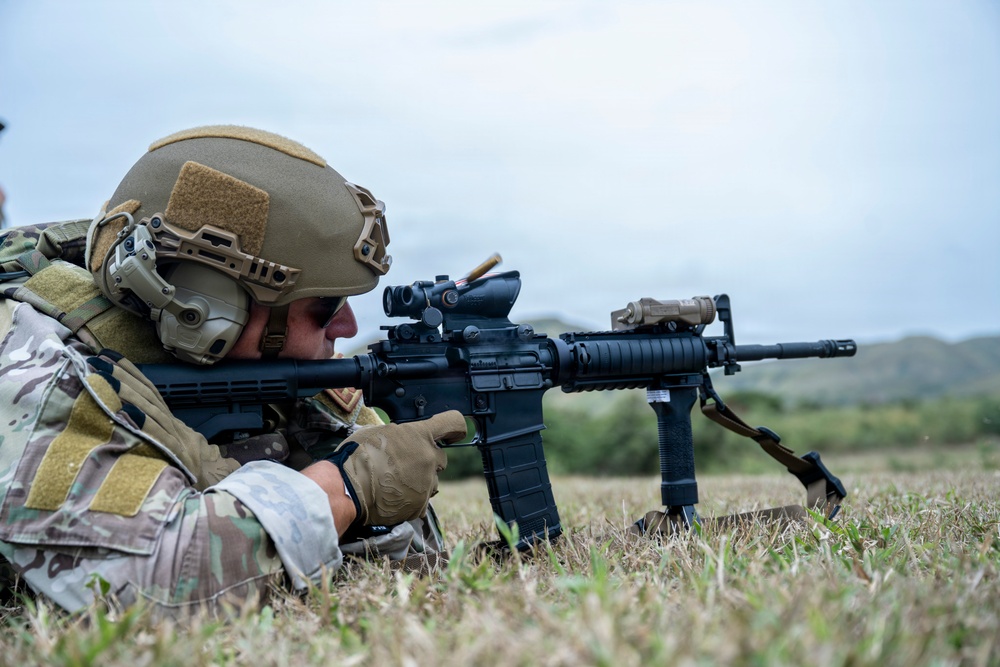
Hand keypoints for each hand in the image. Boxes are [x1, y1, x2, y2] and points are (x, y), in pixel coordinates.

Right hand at [326, 411, 465, 526]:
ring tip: (395, 483)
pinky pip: (421, 501)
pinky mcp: (420, 505)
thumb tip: (401, 437)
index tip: (453, 433)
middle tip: (405, 464)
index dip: (455, 428)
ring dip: (419, 481)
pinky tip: (392, 496)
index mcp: (420, 436)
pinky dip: (410, 500)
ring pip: (431, 481)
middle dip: (427, 460)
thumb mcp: (377, 431)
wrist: (347, 488)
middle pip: (441, 457)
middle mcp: (429, 458)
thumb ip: (399, 434)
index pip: (453, 423)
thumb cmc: (357, 456)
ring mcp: (426, 483)